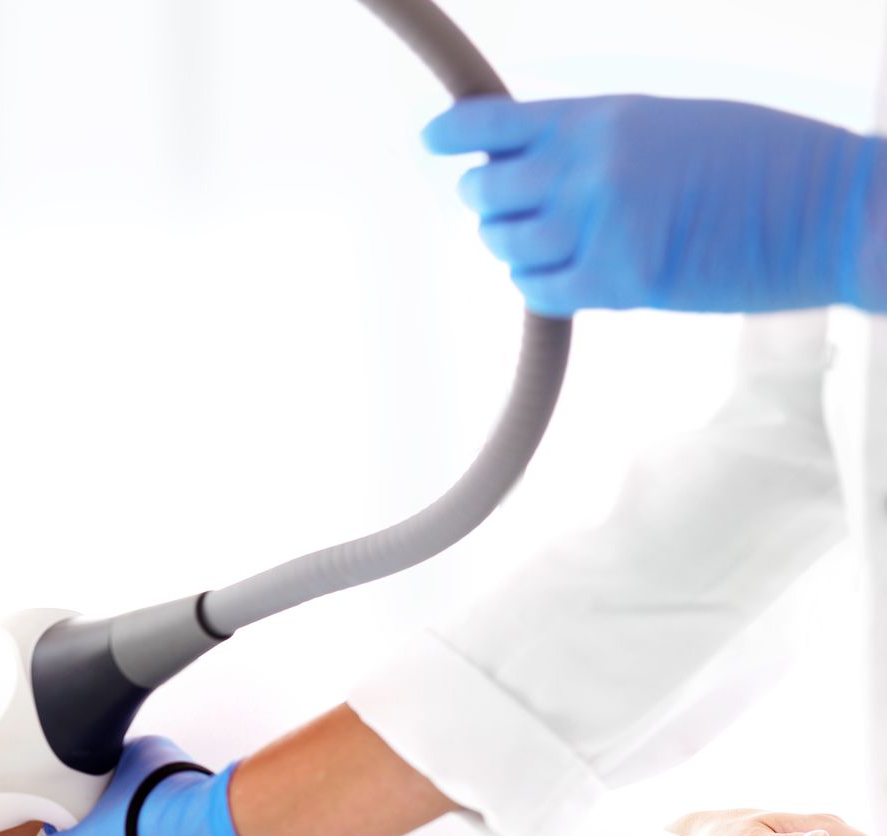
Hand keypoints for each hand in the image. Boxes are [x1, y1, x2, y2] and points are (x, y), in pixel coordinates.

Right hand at [15, 735, 300, 835]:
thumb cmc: (155, 823)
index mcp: (133, 753)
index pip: (94, 773)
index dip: (76, 800)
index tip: (64, 823)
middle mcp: (162, 771)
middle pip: (120, 801)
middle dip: (104, 830)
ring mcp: (183, 799)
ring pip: (145, 823)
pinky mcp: (201, 826)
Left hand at [422, 94, 883, 315]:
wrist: (830, 211)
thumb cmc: (762, 163)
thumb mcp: (668, 124)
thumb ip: (594, 140)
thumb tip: (533, 160)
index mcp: (600, 119)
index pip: (490, 123)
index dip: (451, 133)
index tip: (433, 140)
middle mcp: (587, 170)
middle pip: (483, 191)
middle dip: (490, 200)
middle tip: (516, 207)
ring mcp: (598, 229)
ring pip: (502, 244)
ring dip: (515, 245)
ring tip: (553, 241)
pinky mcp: (617, 284)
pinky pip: (536, 290)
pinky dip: (537, 284)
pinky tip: (562, 275)